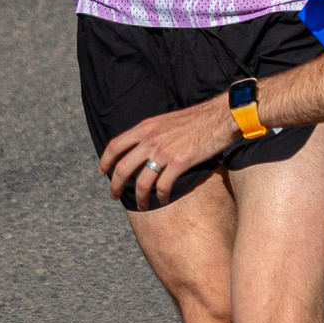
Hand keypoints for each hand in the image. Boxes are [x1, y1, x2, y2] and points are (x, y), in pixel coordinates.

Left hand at [95, 97, 237, 209]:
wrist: (221, 116)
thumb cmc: (197, 119)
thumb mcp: (167, 120)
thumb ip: (152, 132)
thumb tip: (142, 146)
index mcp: (146, 127)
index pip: (116, 145)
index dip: (105, 161)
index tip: (103, 172)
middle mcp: (151, 139)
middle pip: (123, 168)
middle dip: (116, 185)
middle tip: (114, 195)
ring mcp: (164, 152)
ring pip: (142, 182)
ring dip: (139, 198)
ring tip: (141, 206)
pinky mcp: (180, 162)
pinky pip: (163, 186)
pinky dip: (161, 196)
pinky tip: (163, 200)